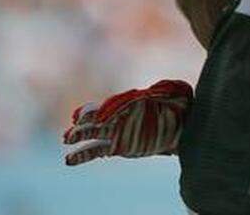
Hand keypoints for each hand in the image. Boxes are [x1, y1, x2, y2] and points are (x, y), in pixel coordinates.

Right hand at [63, 80, 193, 165]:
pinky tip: (69, 160)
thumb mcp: (178, 93)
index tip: (89, 115)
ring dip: (79, 136)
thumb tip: (156, 89)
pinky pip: (96, 150)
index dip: (100, 109)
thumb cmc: (181, 107)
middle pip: (99, 118)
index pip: (112, 104)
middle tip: (74, 127)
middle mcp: (120, 116)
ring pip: (93, 134)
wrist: (183, 128)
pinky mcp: (117, 147)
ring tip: (66, 139)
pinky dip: (82, 154)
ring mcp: (117, 132)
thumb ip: (166, 89)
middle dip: (86, 122)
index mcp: (131, 101)